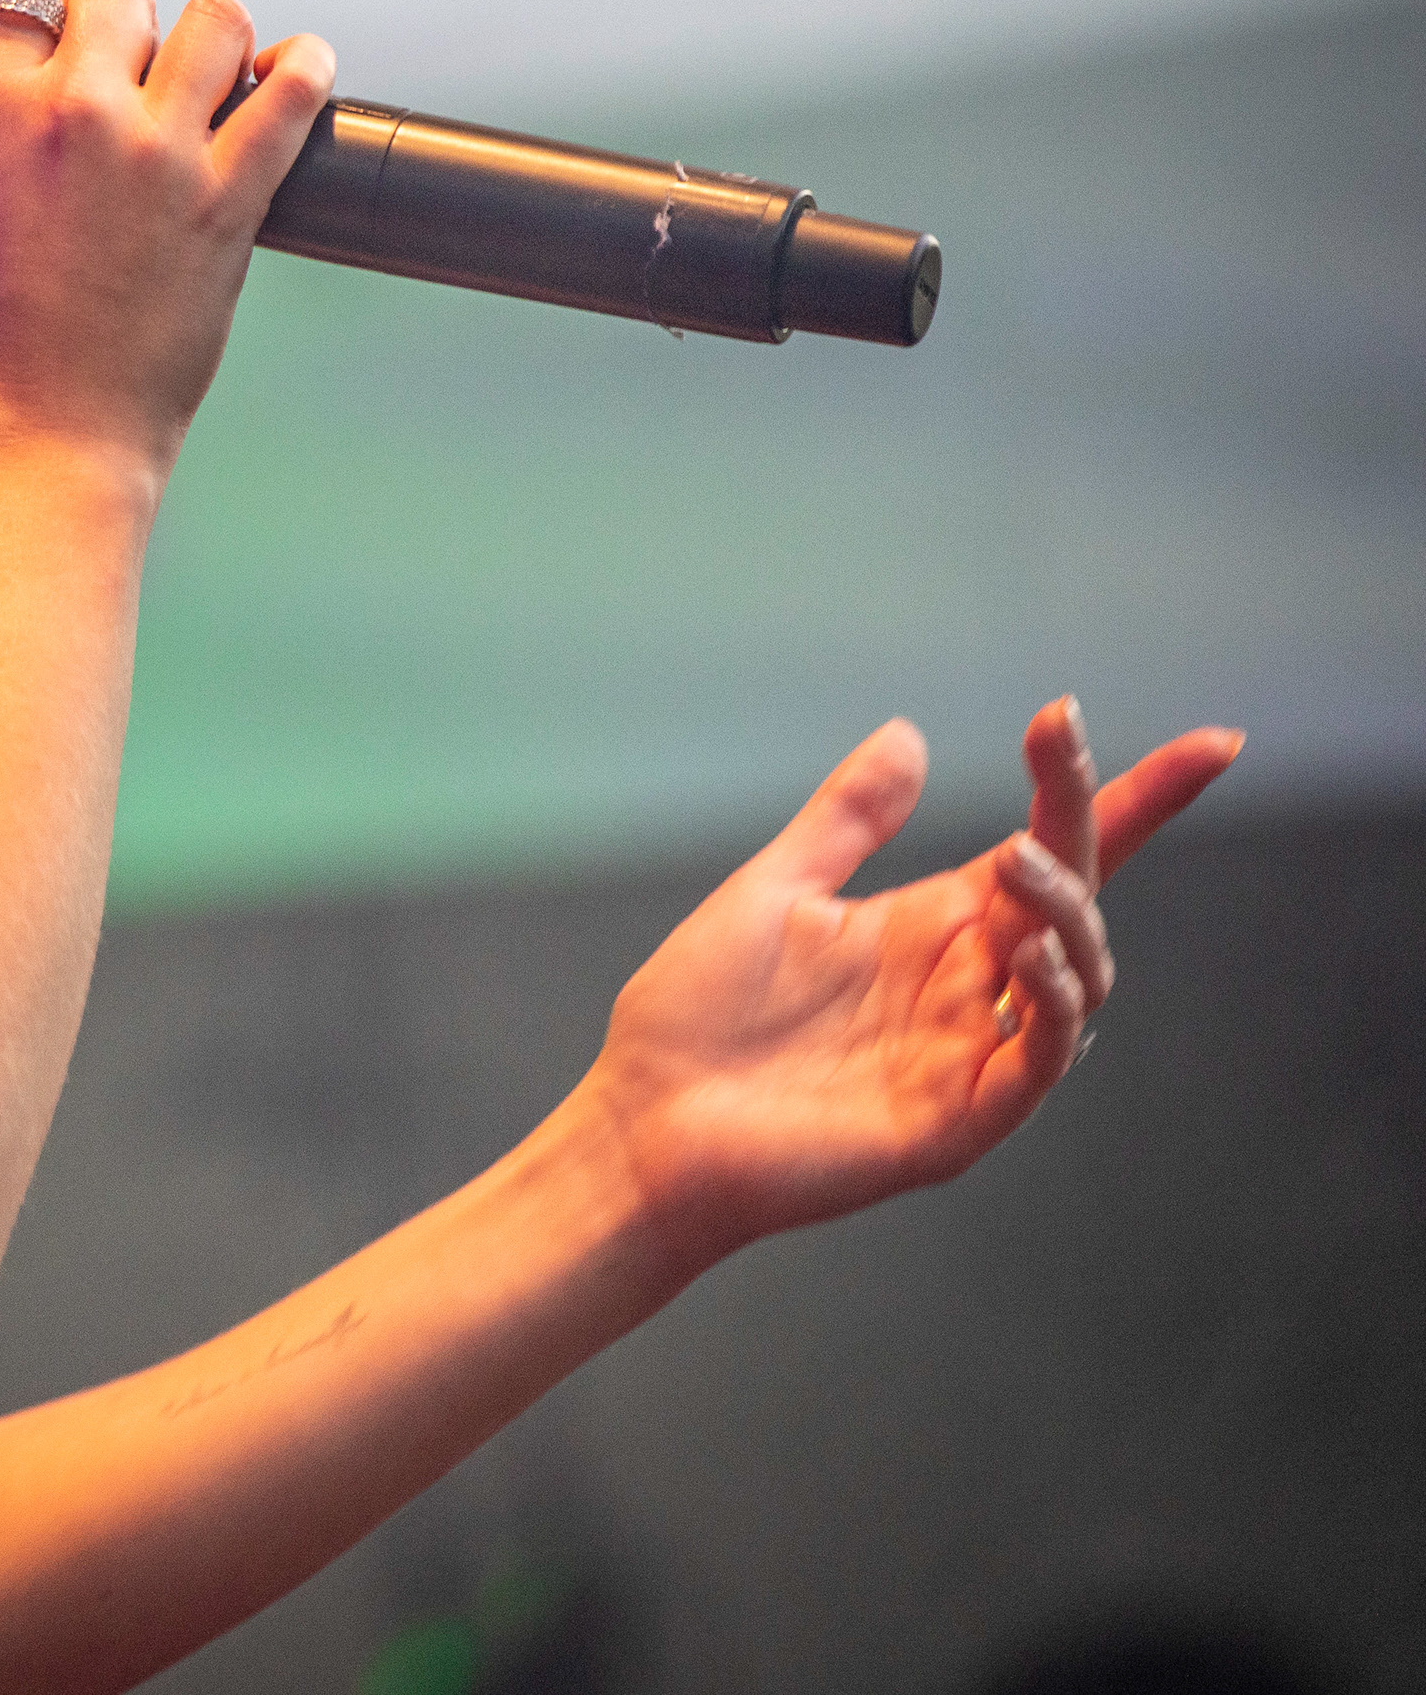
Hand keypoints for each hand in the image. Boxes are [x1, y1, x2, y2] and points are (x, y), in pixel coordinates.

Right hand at [0, 0, 334, 476]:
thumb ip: (1, 135)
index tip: (66, 7)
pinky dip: (304, 70)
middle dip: (130, 18)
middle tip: (134, 66)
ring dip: (213, 39)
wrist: (44, 435)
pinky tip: (296, 74)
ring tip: (210, 75)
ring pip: (214, 18)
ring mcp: (159, 152)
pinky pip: (292, 94)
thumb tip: (37, 97)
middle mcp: (76, 113)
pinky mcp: (229, 199)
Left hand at [575, 702, 1244, 1272]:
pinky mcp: (960, 1120)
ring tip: (1013, 858)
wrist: (644, 1121)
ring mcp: (972, 1052)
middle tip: (1057, 741)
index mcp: (936, 925)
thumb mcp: (775, 891)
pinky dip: (1052, 1008)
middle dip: (1090, 813)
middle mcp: (970, 983)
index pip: (1057, 851)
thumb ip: (846, 820)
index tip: (1212, 744)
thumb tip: (909, 733)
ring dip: (1063, 910)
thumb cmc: (698, 1015)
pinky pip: (1039, 1061)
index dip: (1130, 797)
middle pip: (1073, 894)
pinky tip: (1028, 960)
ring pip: (1077, 974)